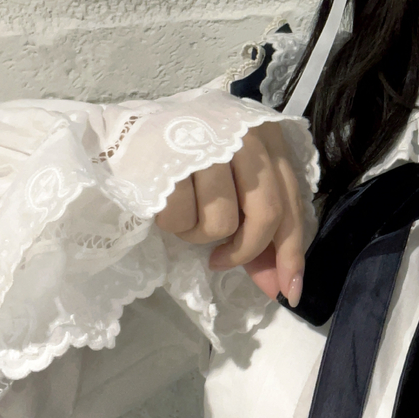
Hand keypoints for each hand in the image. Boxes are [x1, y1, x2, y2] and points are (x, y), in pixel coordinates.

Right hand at [155, 122, 305, 305]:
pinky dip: (173, 223)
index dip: (292, 253)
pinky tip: (164, 201)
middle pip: (266, 214)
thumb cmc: (188, 159)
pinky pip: (182, 219)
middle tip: (221, 262)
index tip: (290, 290)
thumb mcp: (233, 182)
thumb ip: (257, 227)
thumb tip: (277, 285)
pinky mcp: (171, 159)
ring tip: (184, 209)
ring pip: (222, 222)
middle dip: (246, 251)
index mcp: (268, 136)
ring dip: (199, 232)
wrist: (126, 127)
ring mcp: (209, 145)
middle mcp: (245, 134)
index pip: (291, 203)